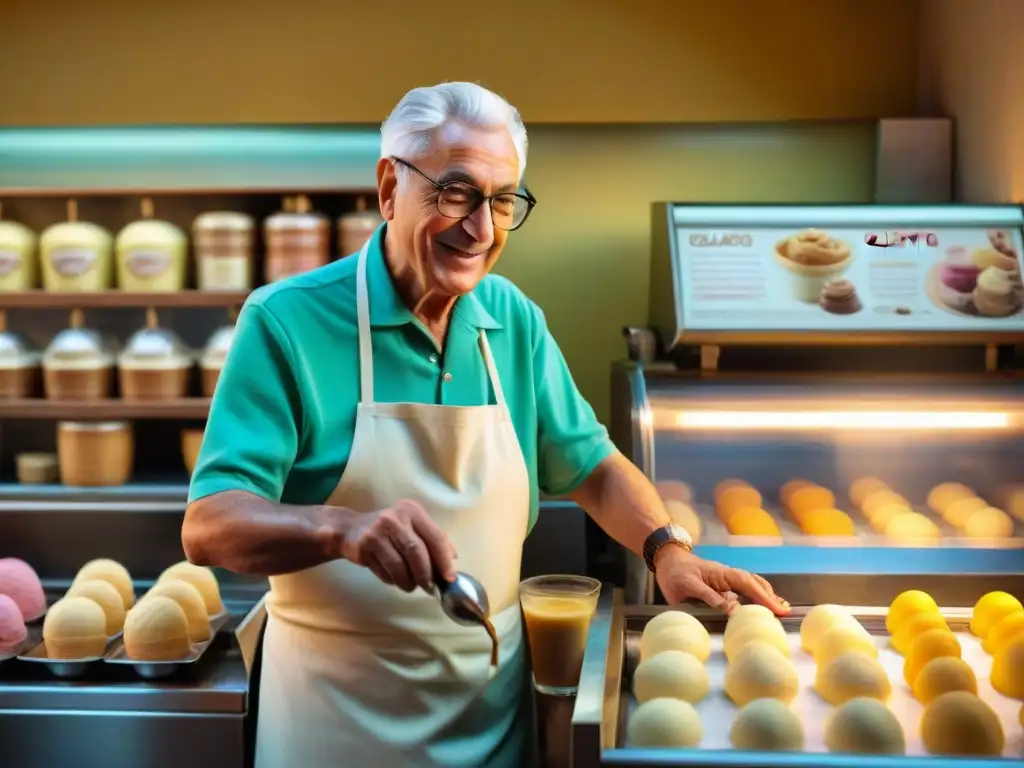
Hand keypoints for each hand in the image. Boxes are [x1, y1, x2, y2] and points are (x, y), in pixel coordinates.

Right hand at [339, 499, 456, 592]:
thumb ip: (431, 540)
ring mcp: (378, 530)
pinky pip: (384, 571)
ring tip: (410, 585)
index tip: (449, 578)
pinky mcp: (365, 546)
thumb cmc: (389, 531)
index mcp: (412, 511)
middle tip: (429, 587)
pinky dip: (393, 580)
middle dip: (425, 574)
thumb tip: (452, 558)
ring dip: (408, 581)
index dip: (444, 560)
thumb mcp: (411, 527)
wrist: (351, 529)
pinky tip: (393, 578)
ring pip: (399, 565)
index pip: (435, 536)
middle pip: (417, 552)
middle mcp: (395, 517)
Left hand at [654, 546, 788, 615]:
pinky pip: (744, 589)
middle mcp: (728, 576)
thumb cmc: (676, 573)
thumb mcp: (689, 586)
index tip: (778, 609)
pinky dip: (756, 596)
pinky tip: (761, 605)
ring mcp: (726, 580)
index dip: (764, 598)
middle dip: (770, 597)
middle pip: (755, 583)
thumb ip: (710, 596)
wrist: (667, 560)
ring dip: (766, 595)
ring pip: (752, 585)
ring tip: (781, 608)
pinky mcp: (722, 585)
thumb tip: (733, 609)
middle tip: (785, 612)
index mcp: (722, 574)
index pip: (749, 585)